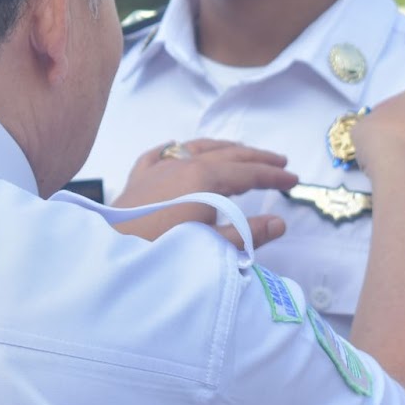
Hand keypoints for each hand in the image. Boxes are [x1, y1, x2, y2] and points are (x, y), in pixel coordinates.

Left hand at [112, 139, 298, 248]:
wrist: (109, 257)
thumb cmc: (163, 254)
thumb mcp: (213, 248)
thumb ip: (248, 235)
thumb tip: (279, 222)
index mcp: (204, 178)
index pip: (249, 172)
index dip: (274, 175)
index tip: (294, 179)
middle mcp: (182, 164)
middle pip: (228, 154)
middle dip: (256, 158)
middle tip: (280, 161)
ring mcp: (157, 167)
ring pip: (197, 147)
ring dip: (224, 149)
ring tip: (241, 152)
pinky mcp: (136, 178)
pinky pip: (161, 154)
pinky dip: (178, 149)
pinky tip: (180, 149)